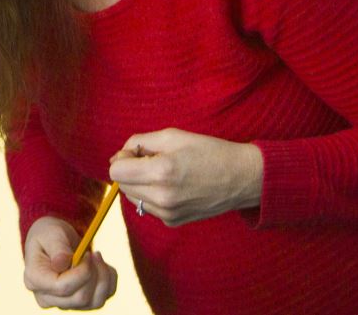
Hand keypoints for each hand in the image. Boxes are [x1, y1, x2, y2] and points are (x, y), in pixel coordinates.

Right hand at [23, 216, 118, 309]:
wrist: (54, 241)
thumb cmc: (49, 235)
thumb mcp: (51, 233)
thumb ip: (57, 248)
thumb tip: (63, 263)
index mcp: (34, 279)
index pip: (62, 287)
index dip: (82, 272)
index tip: (87, 254)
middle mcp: (47, 297)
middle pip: (80, 298)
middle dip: (94, 274)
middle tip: (93, 253)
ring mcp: (64, 303)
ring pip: (95, 302)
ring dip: (103, 278)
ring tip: (97, 256)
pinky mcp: (80, 304)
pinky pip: (103, 298)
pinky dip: (108, 281)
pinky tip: (100, 265)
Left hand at [109, 128, 263, 226]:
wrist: (241, 178)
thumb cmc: (209, 151)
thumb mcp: (172, 136)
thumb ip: (138, 142)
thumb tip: (117, 157)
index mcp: (161, 171)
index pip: (116, 171)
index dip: (123, 158)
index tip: (138, 152)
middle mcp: (162, 196)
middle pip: (122, 185)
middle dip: (130, 170)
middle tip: (152, 160)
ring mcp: (167, 213)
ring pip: (132, 197)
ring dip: (140, 184)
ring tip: (164, 173)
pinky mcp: (172, 222)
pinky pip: (147, 207)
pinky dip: (152, 195)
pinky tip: (172, 187)